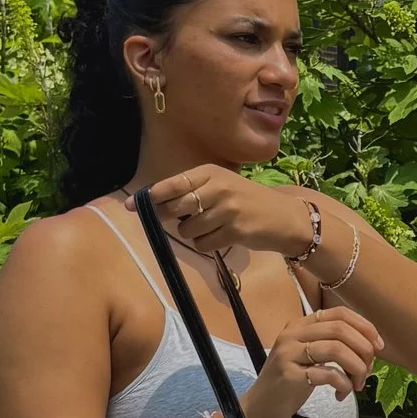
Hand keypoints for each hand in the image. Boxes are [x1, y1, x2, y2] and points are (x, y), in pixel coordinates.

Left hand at [147, 165, 321, 263]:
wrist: (284, 217)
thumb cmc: (246, 201)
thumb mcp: (221, 186)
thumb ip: (192, 191)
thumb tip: (154, 205)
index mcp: (211, 172)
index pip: (173, 184)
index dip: (150, 196)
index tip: (132, 205)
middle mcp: (218, 187)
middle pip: (176, 208)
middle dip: (170, 219)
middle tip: (181, 220)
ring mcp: (227, 209)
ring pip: (188, 229)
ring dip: (194, 234)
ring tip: (213, 227)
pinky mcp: (234, 230)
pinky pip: (203, 244)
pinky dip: (207, 245)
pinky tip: (222, 237)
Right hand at [239, 306, 380, 417]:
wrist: (258, 411)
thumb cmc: (288, 385)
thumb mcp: (308, 358)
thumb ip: (332, 346)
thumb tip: (370, 347)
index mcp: (299, 326)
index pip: (339, 313)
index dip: (364, 327)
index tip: (378, 346)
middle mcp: (292, 335)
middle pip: (340, 329)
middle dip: (364, 350)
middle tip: (368, 371)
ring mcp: (288, 355)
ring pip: (337, 349)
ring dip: (356, 369)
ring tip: (356, 385)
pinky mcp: (289, 377)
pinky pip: (328, 374)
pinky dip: (343, 385)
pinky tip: (340, 395)